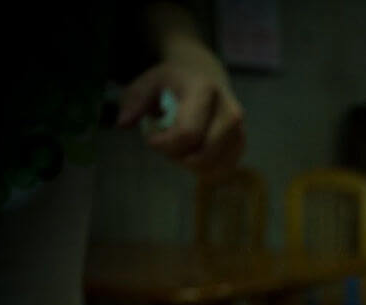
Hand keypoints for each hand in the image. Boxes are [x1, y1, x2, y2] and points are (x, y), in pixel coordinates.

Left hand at [117, 40, 244, 175]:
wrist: (204, 74)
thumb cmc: (172, 81)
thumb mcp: (147, 82)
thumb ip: (133, 101)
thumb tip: (123, 123)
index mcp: (204, 90)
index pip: (188, 133)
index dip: (165, 144)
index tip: (150, 139)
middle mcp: (229, 110)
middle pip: (202, 154)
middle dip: (177, 157)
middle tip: (165, 145)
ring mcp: (239, 128)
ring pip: (213, 165)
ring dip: (190, 164)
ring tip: (178, 148)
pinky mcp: (242, 142)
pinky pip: (223, 169)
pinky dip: (204, 169)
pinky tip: (192, 155)